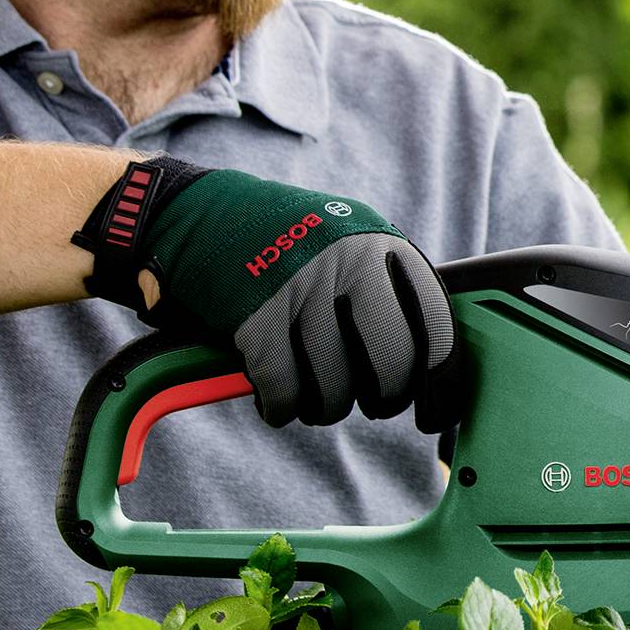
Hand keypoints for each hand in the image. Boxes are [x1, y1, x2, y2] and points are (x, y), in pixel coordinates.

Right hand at [112, 164, 458, 428]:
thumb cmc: (278, 245)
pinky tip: (276, 398)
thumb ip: (388, 290)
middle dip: (384, 398)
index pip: (437, 324)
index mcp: (380, 245)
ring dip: (324, 405)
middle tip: (370, 401)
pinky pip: (284, 392)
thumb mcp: (346, 244)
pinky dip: (281, 407)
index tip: (435, 413)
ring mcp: (299, 290)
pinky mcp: (253, 319)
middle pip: (391, 364)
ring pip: (336, 388)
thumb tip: (431, 365)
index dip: (441, 380)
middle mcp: (347, 263)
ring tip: (312, 391)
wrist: (188, 216)